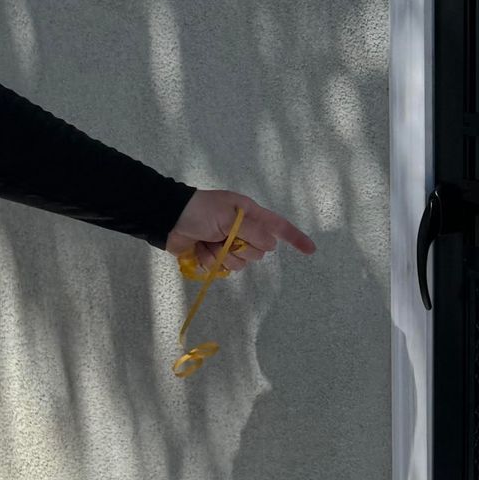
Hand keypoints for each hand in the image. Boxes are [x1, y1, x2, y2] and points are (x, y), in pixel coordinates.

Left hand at [166, 189, 315, 272]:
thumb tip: (271, 245)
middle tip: (223, 236)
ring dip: (223, 255)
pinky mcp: (214, 255)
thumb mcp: (229, 216)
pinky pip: (223, 269)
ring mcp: (228, 243)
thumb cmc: (199, 210)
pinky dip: (211, 261)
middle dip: (241, 248)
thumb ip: (252, 231)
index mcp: (249, 214)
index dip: (295, 238)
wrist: (167, 218)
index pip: (279, 226)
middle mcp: (242, 229)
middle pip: (259, 251)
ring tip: (208, 242)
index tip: (311, 250)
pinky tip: (200, 250)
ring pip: (241, 263)